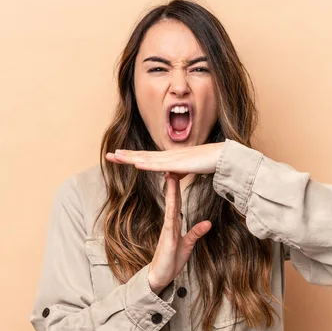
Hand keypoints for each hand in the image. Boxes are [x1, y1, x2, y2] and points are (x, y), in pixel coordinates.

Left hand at [105, 142, 224, 174]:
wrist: (223, 156)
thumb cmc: (209, 161)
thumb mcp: (189, 169)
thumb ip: (179, 172)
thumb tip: (170, 176)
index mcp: (170, 158)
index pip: (147, 157)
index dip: (132, 156)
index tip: (119, 155)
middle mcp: (168, 156)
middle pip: (143, 156)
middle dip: (125, 155)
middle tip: (109, 155)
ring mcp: (173, 159)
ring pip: (147, 159)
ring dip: (131, 158)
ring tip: (116, 156)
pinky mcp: (179, 164)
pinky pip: (160, 165)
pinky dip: (147, 165)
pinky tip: (136, 164)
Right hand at [148, 172, 211, 293]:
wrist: (160, 277)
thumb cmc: (171, 261)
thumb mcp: (188, 245)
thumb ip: (196, 232)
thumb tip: (208, 222)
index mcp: (174, 223)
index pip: (176, 201)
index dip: (177, 187)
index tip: (179, 172)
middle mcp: (169, 223)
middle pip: (172, 199)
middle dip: (173, 182)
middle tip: (173, 164)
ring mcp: (167, 229)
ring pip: (170, 206)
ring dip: (170, 191)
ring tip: (171, 175)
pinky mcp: (166, 238)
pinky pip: (169, 221)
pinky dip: (171, 209)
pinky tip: (172, 201)